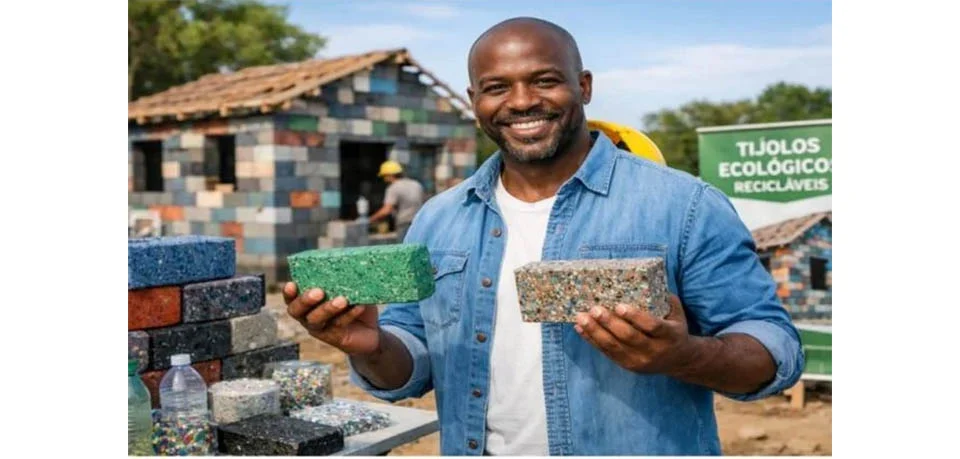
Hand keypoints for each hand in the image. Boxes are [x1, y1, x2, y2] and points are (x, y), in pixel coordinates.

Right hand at [283, 282, 381, 355]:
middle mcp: (307, 315)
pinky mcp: (333, 337)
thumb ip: (343, 277)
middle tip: (319, 292)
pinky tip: (359, 306)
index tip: (291, 284)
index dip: (288, 293)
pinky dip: (348, 314)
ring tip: (342, 300)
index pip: (291, 298)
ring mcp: (319, 328)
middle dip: (306, 300)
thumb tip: (347, 261)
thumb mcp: (349, 287)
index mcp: (306, 301)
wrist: (370, 330)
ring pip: (316, 320)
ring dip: (328, 309)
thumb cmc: (355, 302)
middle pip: (297, 311)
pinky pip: (338, 325)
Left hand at [574, 294, 696, 374]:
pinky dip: (592, 340)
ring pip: (614, 347)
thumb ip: (665, 299)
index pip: (652, 326)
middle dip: (609, 323)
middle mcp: (654, 350)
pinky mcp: (627, 365)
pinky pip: (607, 353)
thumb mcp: (677, 314)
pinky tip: (580, 329)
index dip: (636, 316)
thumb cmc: (674, 329)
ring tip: (581, 317)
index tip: (619, 306)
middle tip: (594, 309)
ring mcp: (639, 361)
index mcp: (670, 335)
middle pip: (629, 337)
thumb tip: (645, 278)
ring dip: (595, 332)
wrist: (678, 360)